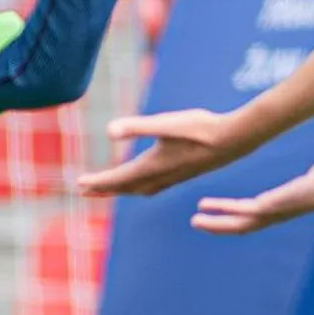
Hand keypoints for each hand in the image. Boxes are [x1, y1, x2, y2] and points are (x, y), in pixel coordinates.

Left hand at [78, 108, 242, 197]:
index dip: (98, 182)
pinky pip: (155, 186)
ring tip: (109, 189)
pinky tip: (145, 182)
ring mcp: (174, 176)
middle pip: (126, 187)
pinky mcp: (184, 173)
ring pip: (141, 188)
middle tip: (84, 191)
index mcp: (153, 165)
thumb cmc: (201, 128)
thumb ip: (137, 126)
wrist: (235, 139)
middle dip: (105, 189)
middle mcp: (161, 175)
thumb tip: (109, 131)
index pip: (118, 178)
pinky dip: (141, 187)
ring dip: (122, 189)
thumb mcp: (166, 123)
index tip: (79, 184)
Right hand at [191, 159, 313, 234]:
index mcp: (280, 208)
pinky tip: (206, 206)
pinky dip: (222, 209)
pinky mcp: (269, 206)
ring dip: (214, 224)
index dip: (233, 217)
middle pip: (240, 227)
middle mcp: (273, 215)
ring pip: (236, 224)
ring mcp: (270, 213)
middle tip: (196, 223)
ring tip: (195, 220)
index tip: (218, 213)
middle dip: (218, 226)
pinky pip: (241, 210)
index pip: (251, 217)